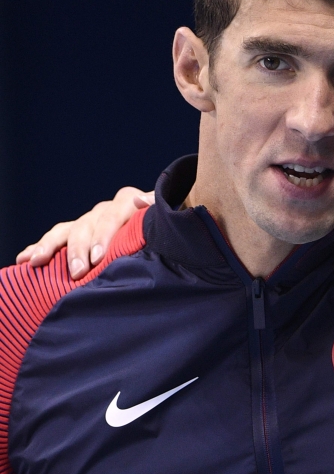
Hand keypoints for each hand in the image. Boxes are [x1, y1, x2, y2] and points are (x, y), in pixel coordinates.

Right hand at [15, 187, 154, 278]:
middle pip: (88, 224)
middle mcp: (105, 210)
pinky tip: (24, 259)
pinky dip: (40, 247)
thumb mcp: (169, 219)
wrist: (165, 229)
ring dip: (52, 247)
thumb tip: (142, 201)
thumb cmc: (168, 228)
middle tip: (78, 272)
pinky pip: (56, 238)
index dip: (105, 234)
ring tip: (38, 263)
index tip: (98, 257)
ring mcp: (90, 221)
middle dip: (80, 249)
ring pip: (68, 230)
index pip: (115, 213)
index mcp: (129, 203)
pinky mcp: (78, 233)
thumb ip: (158, 210)